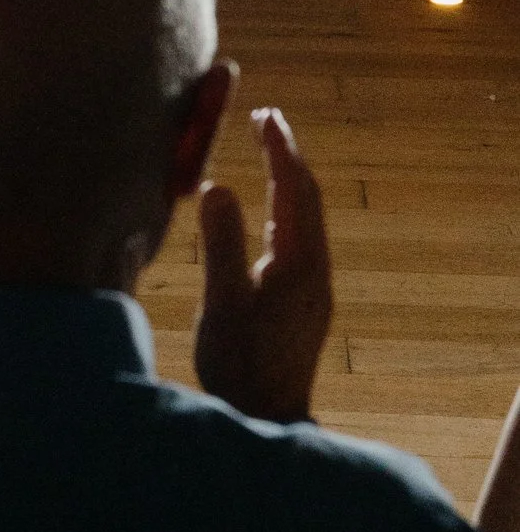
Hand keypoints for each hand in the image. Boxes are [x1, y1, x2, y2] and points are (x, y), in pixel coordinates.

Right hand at [193, 104, 330, 423]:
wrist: (267, 418)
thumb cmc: (239, 364)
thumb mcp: (222, 303)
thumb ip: (222, 245)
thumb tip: (217, 184)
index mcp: (300, 265)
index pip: (295, 192)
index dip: (280, 150)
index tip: (264, 113)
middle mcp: (315, 271)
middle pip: (308, 199)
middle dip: (289, 156)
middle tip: (266, 118)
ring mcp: (312, 287)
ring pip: (307, 218)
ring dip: (289, 180)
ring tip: (268, 151)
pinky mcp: (303, 300)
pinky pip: (300, 237)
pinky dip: (286, 207)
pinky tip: (270, 210)